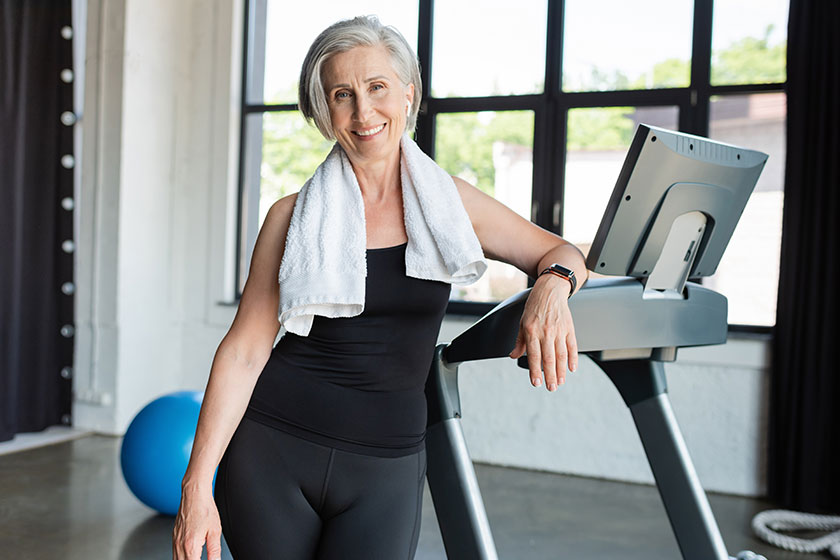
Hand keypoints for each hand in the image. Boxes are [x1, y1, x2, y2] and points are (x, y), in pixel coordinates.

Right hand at [172, 484, 221, 559]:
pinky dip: (181, 558)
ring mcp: (175, 541)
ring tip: (197, 557)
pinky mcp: (174, 537)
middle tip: (201, 558)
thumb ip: (214, 551)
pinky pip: (175, 554)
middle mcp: (180, 545)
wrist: (194, 494)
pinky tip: (189, 557)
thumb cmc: (205, 508)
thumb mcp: (215, 531)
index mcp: (191, 546)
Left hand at [509, 274, 577, 390]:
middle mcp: (546, 331)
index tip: (536, 382)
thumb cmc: (535, 305)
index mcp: (532, 331)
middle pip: (549, 358)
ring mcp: (559, 330)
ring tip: (560, 382)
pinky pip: (572, 346)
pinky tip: (572, 368)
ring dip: (561, 371)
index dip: (535, 371)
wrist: (551, 289)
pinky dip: (573, 358)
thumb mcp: (522, 322)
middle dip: (549, 375)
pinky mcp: (569, 328)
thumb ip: (519, 341)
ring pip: (561, 355)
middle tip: (551, 388)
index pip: (533, 355)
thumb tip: (513, 355)